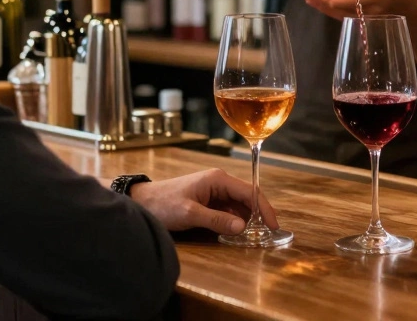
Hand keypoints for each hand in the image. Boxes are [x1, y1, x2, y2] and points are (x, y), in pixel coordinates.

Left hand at [129, 168, 278, 235]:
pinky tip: (239, 233)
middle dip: (259, 215)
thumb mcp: (190, 213)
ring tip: (256, 235)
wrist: (142, 202)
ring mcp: (214, 192)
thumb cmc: (163, 204)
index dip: (264, 208)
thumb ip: (217, 220)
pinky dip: (235, 221)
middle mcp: (219, 183)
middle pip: (247, 198)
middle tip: (268, 234)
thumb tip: (242, 228)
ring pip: (238, 206)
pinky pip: (228, 211)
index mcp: (218, 179)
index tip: (274, 225)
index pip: (249, 192)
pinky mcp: (208, 202)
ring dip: (247, 220)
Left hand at [304, 0, 416, 19]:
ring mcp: (363, 19)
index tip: (331, 1)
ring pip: (342, 15)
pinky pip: (343, 16)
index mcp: (378, 1)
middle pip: (345, 11)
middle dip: (328, 6)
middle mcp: (368, 13)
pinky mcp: (358, 21)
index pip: (360, 2)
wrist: (407, 13)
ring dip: (325, 8)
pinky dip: (331, 10)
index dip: (346, 2)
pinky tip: (319, 3)